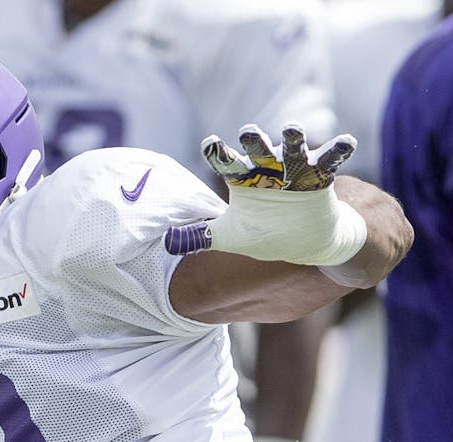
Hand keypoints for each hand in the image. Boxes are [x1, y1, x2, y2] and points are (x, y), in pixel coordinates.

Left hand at [164, 123, 366, 266]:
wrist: (302, 240)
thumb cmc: (263, 231)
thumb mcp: (229, 236)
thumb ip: (200, 236)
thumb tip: (166, 242)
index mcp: (243, 180)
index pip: (226, 163)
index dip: (218, 152)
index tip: (211, 143)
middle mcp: (267, 169)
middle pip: (258, 151)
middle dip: (254, 141)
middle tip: (248, 132)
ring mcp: (294, 170)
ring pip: (294, 148)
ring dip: (294, 138)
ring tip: (293, 128)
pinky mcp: (320, 176)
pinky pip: (331, 159)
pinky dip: (339, 149)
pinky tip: (347, 142)